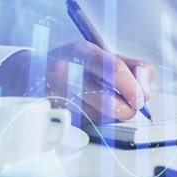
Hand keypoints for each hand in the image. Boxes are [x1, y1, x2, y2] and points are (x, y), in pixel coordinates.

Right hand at [0, 41, 154, 125]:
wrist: (29, 75)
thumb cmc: (70, 64)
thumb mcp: (98, 55)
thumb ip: (129, 67)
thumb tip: (147, 88)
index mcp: (83, 52)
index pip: (116, 70)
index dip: (134, 88)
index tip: (141, 98)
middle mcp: (67, 72)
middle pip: (109, 101)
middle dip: (127, 109)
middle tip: (131, 107)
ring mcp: (59, 96)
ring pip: (100, 117)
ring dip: (111, 115)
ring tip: (103, 102)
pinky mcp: (55, 115)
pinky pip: (87, 124)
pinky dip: (95, 119)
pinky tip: (87, 107)